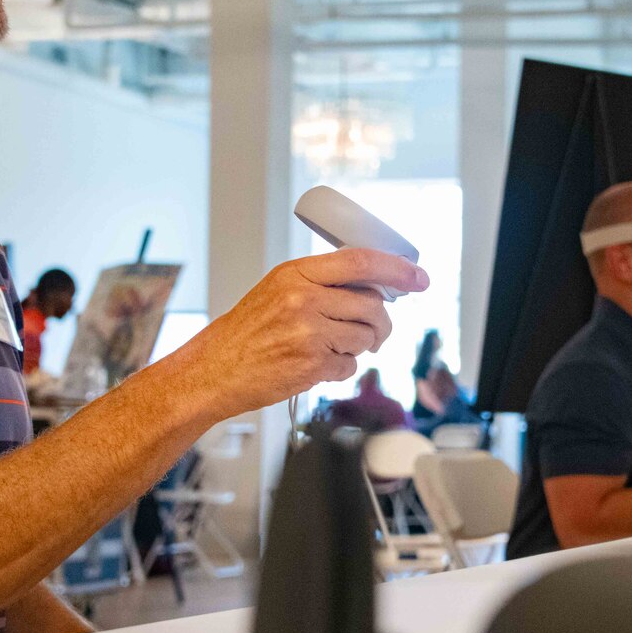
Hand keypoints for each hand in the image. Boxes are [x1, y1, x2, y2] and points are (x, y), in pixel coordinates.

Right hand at [172, 249, 427, 417]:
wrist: (212, 370)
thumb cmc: (245, 333)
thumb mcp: (278, 291)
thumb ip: (320, 284)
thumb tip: (374, 286)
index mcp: (295, 274)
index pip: (360, 262)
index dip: (397, 269)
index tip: (418, 277)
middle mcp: (303, 299)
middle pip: (372, 304)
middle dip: (382, 322)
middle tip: (377, 332)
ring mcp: (308, 333)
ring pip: (366, 336)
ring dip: (361, 346)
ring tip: (335, 348)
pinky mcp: (311, 364)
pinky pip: (349, 365)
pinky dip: (341, 368)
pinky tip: (317, 366)